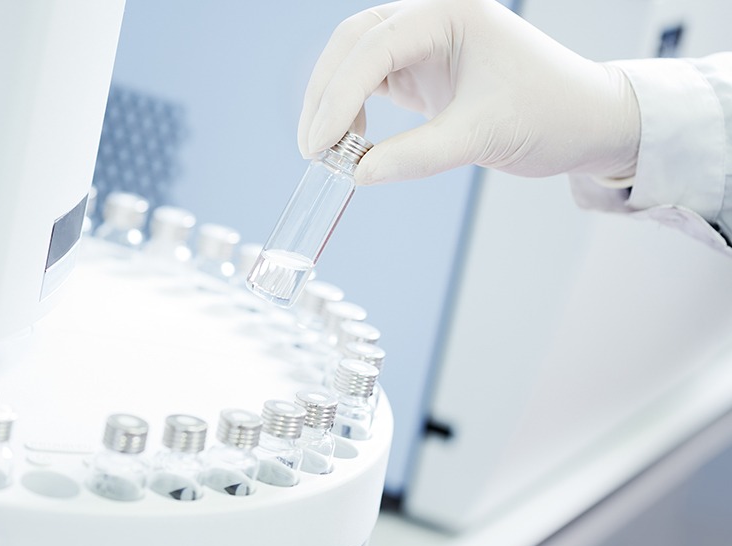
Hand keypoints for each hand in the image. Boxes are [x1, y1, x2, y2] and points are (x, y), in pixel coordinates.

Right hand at [297, 0, 640, 184]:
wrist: (585, 120)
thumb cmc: (550, 114)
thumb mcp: (482, 136)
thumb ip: (417, 156)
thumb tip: (357, 176)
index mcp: (450, 12)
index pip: (375, 46)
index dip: (339, 94)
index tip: (320, 142)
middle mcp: (432, 17)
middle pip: (353, 43)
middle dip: (325, 94)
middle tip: (312, 147)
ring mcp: (424, 40)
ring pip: (354, 60)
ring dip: (333, 102)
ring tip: (327, 151)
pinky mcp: (421, 67)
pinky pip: (369, 80)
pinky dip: (351, 109)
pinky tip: (350, 141)